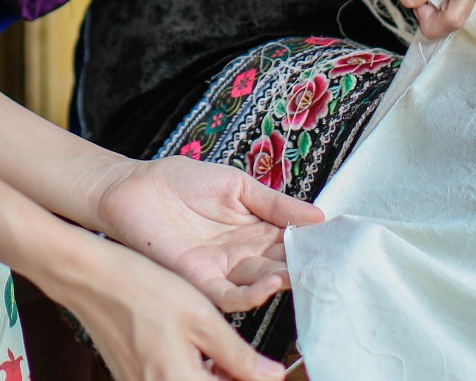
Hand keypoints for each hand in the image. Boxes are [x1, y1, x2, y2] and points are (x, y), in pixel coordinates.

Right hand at [43, 234, 287, 380]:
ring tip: (219, 346)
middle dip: (234, 376)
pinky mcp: (135, 380)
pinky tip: (197, 348)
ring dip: (215, 374)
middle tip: (251, 359)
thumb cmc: (141, 290)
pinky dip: (192, 371)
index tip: (270, 370)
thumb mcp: (201, 318)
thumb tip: (271, 376)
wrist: (91, 279)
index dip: (255, 379)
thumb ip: (238, 355)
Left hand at [94, 156, 323, 311]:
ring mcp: (223, 269)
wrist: (136, 187)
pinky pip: (230, 295)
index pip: (292, 242)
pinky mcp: (200, 280)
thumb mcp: (238, 185)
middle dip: (304, 268)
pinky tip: (272, 283)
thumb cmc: (183, 181)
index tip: (339, 245)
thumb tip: (319, 216)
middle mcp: (243, 255)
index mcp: (256, 230)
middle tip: (330, 267)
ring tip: (302, 274)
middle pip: (281, 266)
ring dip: (283, 282)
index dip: (314, 244)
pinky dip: (253, 294)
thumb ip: (275, 203)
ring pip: (260, 284)